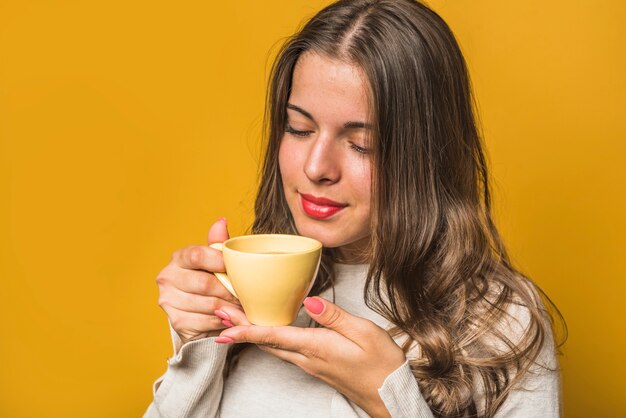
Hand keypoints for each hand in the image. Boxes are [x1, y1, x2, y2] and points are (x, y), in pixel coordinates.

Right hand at [156, 218, 240, 344]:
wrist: (201, 315)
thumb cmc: (212, 282)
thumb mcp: (216, 262)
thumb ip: (218, 244)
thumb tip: (221, 221)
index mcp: (178, 258)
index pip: (197, 255)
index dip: (220, 262)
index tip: (238, 270)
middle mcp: (167, 277)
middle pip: (205, 283)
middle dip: (230, 290)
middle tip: (247, 294)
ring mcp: (168, 301)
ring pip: (209, 304)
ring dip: (231, 307)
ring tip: (244, 306)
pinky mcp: (177, 322)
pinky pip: (208, 322)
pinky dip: (224, 321)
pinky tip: (231, 317)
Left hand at [217, 297, 404, 417]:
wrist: (388, 393)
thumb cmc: (380, 363)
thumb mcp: (363, 332)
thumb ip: (333, 316)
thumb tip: (307, 300)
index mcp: (316, 347)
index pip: (273, 337)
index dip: (246, 330)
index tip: (224, 325)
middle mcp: (307, 358)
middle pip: (266, 342)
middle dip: (240, 328)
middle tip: (219, 312)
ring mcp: (309, 363)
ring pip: (273, 347)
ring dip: (251, 333)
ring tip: (235, 319)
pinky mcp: (314, 364)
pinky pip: (283, 351)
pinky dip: (267, 339)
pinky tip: (265, 331)